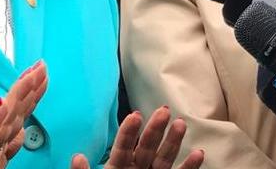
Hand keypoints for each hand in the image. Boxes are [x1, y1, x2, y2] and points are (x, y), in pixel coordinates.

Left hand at [70, 106, 203, 168]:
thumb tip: (77, 157)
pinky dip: (189, 167)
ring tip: (180, 123)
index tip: (135, 116)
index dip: (128, 133)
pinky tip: (198, 154)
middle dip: (154, 129)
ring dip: (173, 141)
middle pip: (146, 147)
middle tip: (163, 111)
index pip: (122, 148)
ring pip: (164, 158)